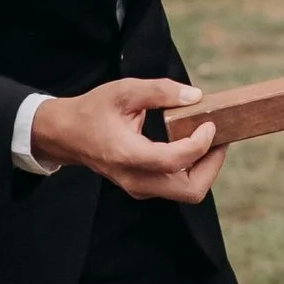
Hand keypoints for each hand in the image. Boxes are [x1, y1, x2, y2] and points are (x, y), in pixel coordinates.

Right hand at [28, 75, 222, 202]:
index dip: (200, 145)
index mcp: (127, 155)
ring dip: (205, 168)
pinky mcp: (142, 187)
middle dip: (212, 165)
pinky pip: (177, 186)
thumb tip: (195, 96)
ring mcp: (139, 187)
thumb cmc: (92, 110)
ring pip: (187, 192)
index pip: (174, 161)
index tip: (210, 123)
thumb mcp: (123, 91)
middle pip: (190, 190)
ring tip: (209, 138)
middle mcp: (135, 179)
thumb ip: (159, 91)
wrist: (65, 134)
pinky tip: (193, 144)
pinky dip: (193, 169)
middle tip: (219, 137)